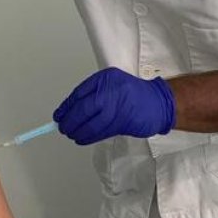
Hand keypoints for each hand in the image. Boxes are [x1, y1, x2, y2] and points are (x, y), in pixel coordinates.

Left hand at [52, 68, 175, 145]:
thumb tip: (69, 110)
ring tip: (71, 134)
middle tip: (62, 127)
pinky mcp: (124, 122)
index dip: (67, 107)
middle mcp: (111, 91)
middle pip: (83, 108)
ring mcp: (118, 107)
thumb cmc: (133, 93)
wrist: (158, 102)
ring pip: (92, 123)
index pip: (80, 93)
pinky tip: (82, 139)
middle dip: (70, 120)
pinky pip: (101, 132)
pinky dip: (89, 137)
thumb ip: (93, 93)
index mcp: (106, 78)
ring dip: (78, 131)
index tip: (59, 115)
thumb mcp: (112, 84)